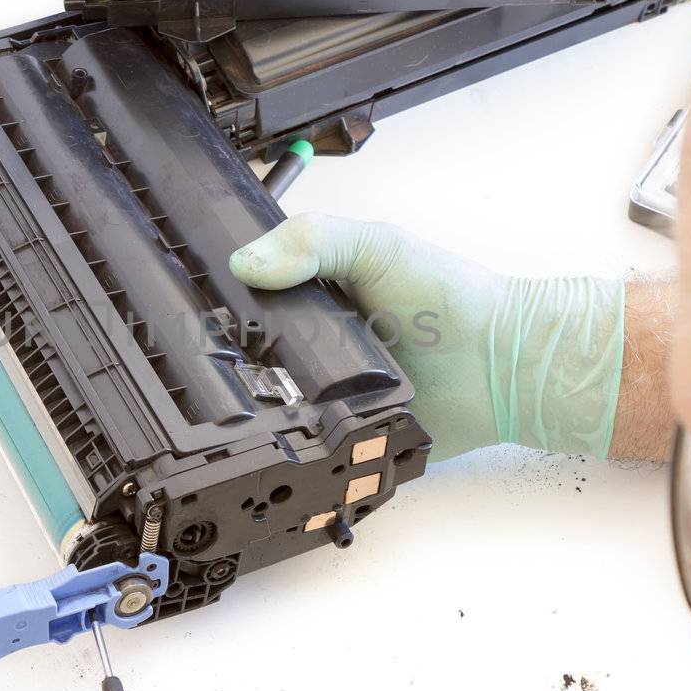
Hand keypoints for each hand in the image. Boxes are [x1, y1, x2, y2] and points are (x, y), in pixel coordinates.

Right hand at [230, 214, 626, 460]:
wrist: (502, 361)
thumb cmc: (447, 295)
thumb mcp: (377, 245)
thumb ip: (312, 240)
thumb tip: (244, 264)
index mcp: (310, 299)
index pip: (246, 303)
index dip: (218, 305)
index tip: (188, 307)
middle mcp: (313, 350)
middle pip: (249, 361)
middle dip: (230, 365)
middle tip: (209, 364)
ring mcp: (327, 398)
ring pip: (272, 410)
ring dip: (260, 410)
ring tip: (238, 407)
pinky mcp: (345, 441)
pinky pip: (309, 450)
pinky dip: (297, 446)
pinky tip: (282, 439)